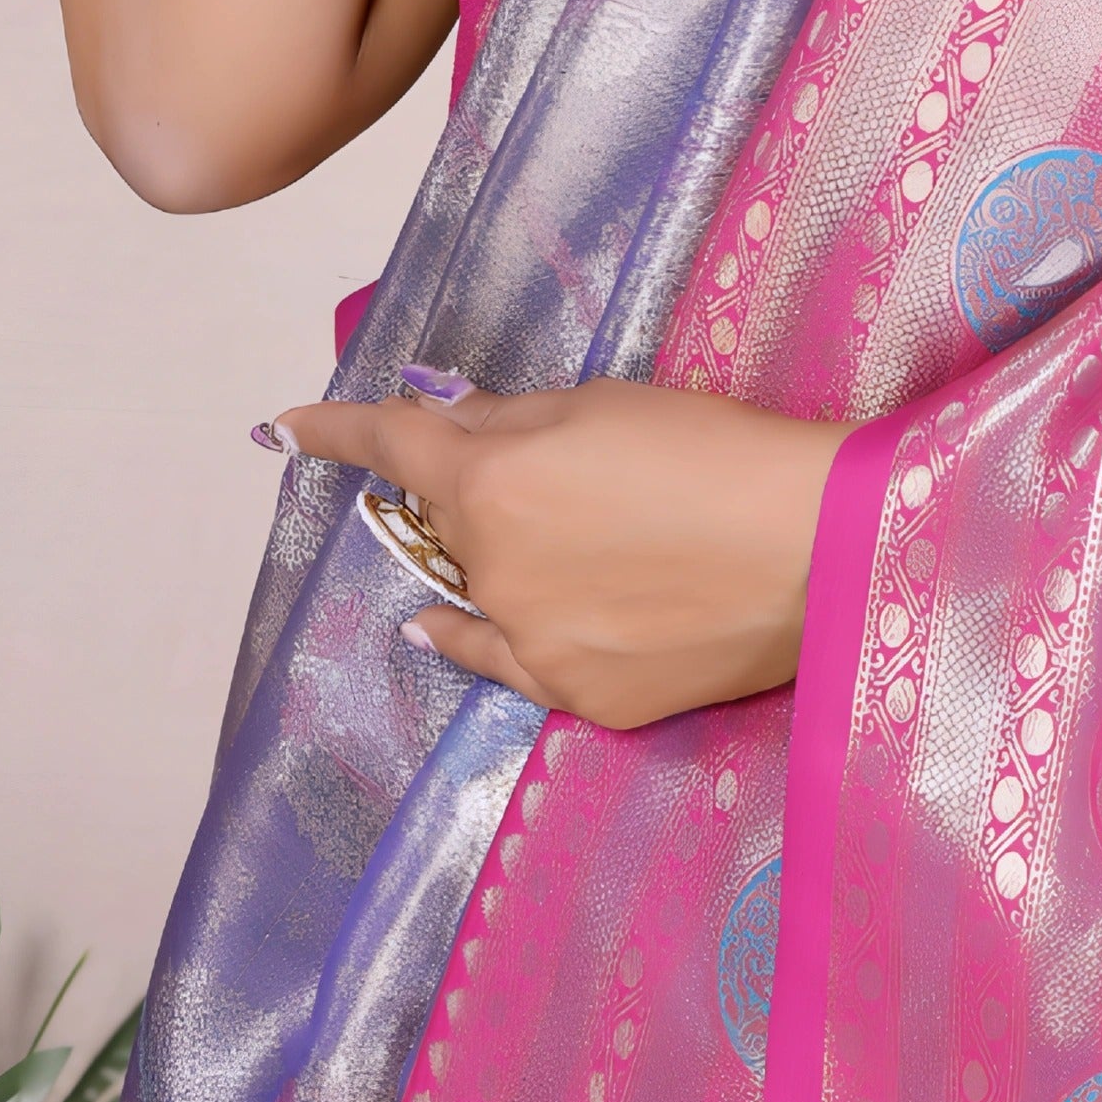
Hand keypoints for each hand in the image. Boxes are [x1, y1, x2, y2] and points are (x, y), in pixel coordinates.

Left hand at [276, 374, 848, 726]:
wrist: (816, 548)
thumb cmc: (716, 449)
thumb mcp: (607, 403)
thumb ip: (509, 420)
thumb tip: (447, 426)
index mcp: (490, 483)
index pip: (390, 446)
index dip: (335, 432)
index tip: (285, 428)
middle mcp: (489, 571)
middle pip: (448, 522)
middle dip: (474, 493)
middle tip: (561, 476)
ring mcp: (529, 645)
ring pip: (479, 591)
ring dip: (500, 560)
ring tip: (578, 543)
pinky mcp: (579, 698)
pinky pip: (508, 660)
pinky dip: (480, 635)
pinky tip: (456, 628)